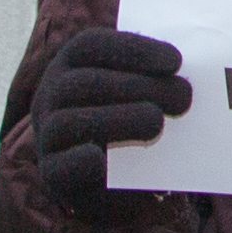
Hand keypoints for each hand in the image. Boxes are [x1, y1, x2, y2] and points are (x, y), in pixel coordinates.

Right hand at [24, 28, 189, 200]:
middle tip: (184, 98)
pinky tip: (102, 158)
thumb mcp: (142, 95)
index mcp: (70, 66)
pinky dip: (80, 162)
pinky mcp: (52, 176)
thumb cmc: (134, 126)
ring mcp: (46, 136)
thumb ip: (156, 80)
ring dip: (117, 119)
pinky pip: (59, 168)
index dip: (132, 49)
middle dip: (137, 87)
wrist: (118, 186)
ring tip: (157, 123)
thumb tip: (185, 79)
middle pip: (83, 83)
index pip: (90, 45)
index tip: (176, 62)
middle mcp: (50, 96)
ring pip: (67, 122)